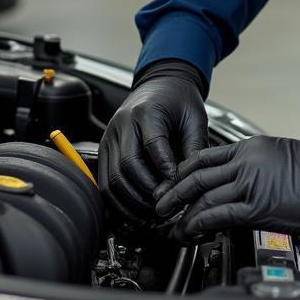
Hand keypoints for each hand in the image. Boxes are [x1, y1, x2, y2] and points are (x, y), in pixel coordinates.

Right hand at [98, 59, 207, 223]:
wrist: (162, 84)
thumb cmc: (180, 101)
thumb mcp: (195, 119)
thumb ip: (194, 148)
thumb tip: (189, 183)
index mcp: (146, 111)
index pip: (153, 146)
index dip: (165, 172)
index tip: (178, 188)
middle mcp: (122, 124)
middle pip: (127, 166)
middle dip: (147, 193)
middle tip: (166, 207)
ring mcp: (109, 137)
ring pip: (112, 179)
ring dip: (131, 203)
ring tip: (152, 215)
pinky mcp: (104, 150)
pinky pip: (105, 183)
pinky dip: (119, 203)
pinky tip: (136, 212)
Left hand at [155, 136, 299, 241]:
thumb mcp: (280, 155)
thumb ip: (255, 165)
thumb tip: (238, 182)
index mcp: (250, 148)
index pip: (205, 157)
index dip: (182, 172)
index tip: (171, 184)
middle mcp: (245, 162)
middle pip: (196, 176)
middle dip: (172, 192)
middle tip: (159, 205)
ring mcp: (250, 184)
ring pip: (202, 197)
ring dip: (182, 214)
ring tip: (170, 226)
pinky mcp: (257, 208)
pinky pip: (218, 216)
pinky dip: (199, 224)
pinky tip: (190, 232)